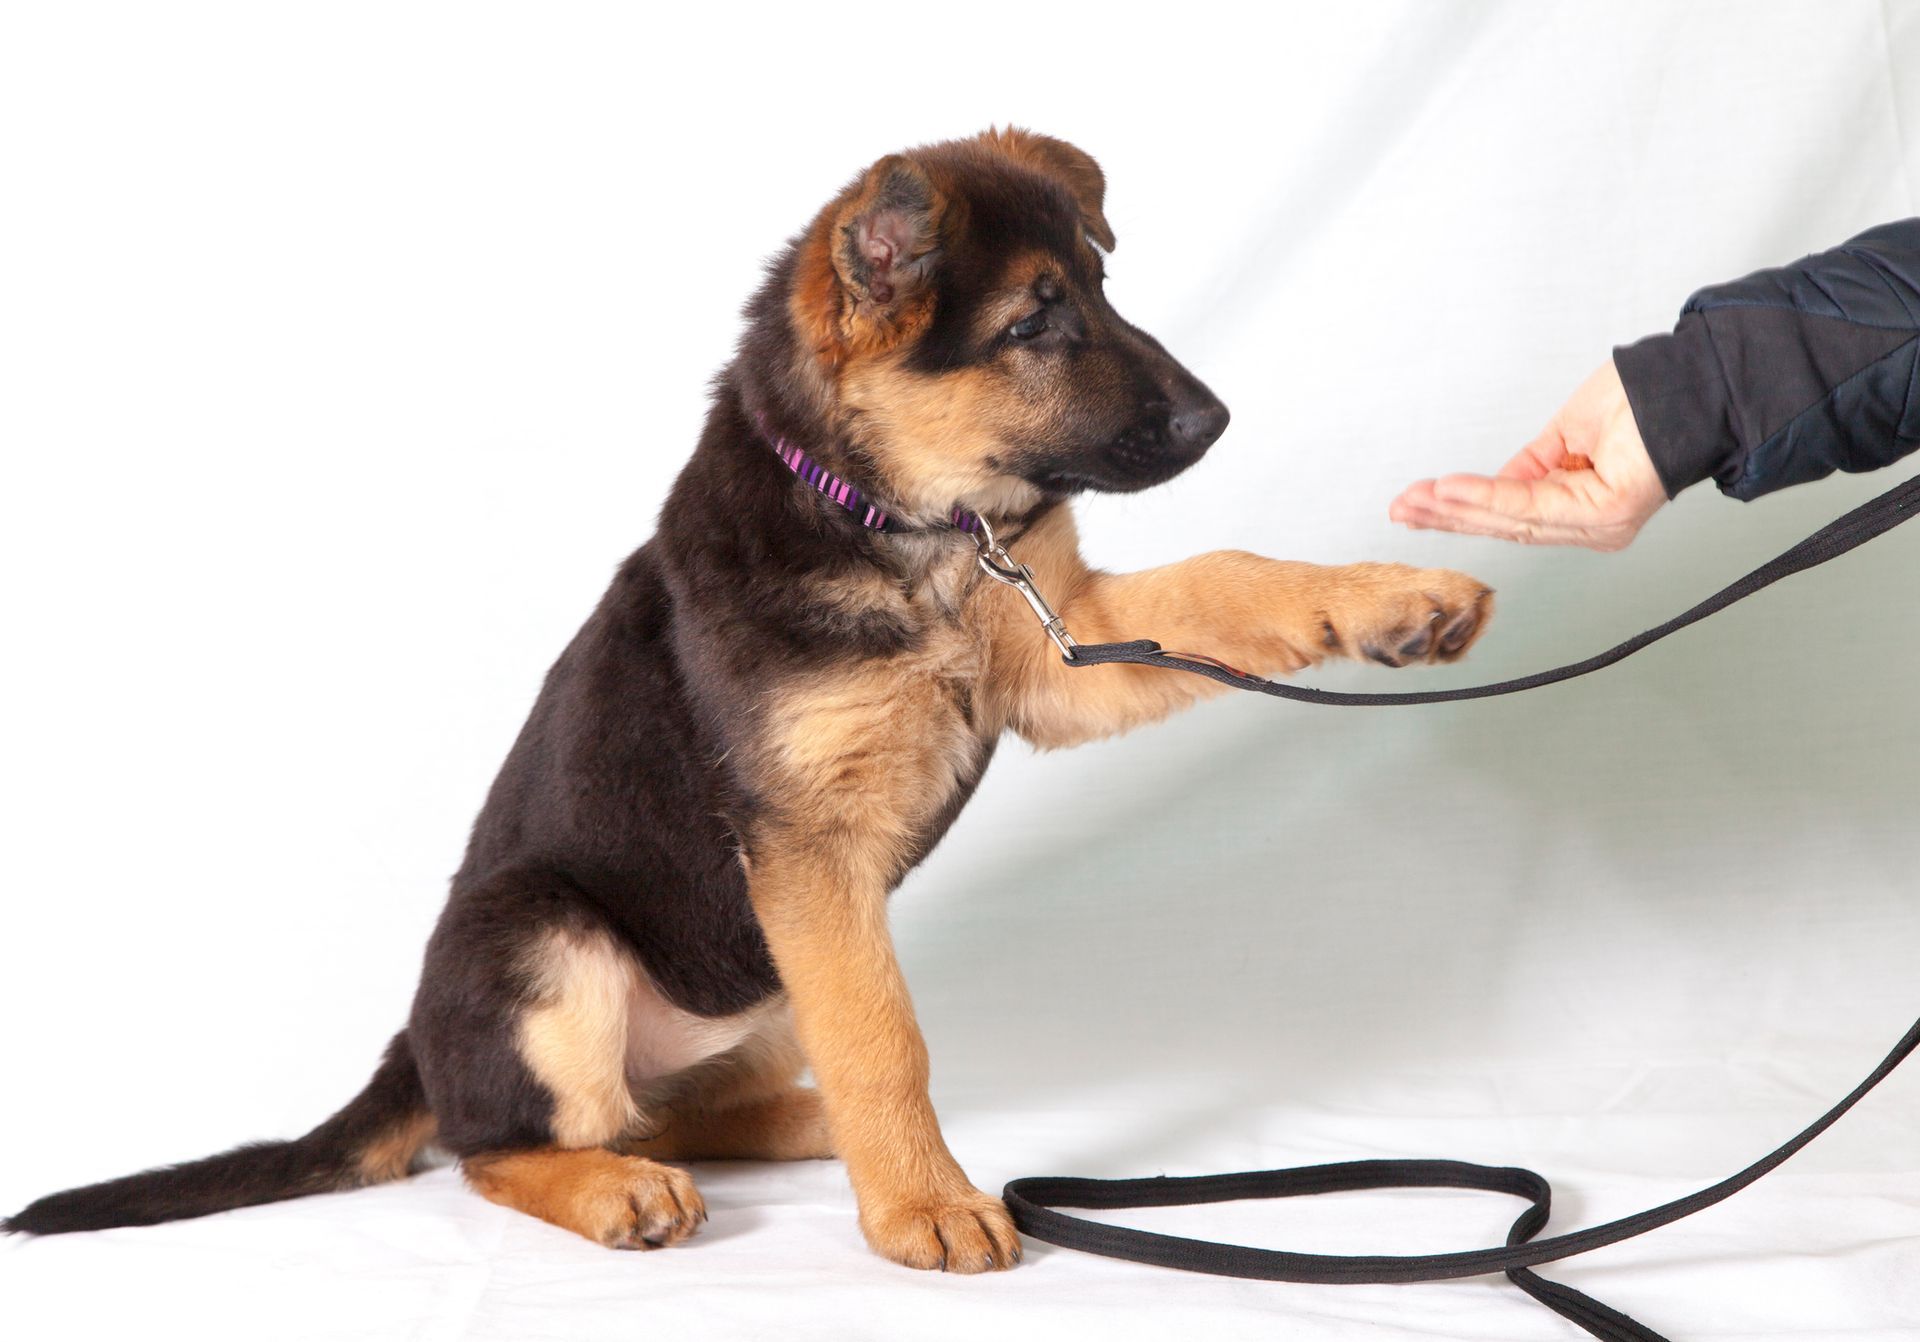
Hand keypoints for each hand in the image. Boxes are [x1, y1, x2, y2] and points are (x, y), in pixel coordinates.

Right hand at [1389, 361, 1667, 551]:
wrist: (1694, 381)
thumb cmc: (1646, 400)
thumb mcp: (1567, 433)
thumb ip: (1530, 467)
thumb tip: (1491, 487)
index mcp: (1582, 511)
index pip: (1510, 516)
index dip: (1460, 511)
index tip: (1415, 502)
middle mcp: (1590, 528)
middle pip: (1505, 525)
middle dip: (1447, 515)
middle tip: (1400, 507)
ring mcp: (1599, 526)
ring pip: (1512, 519)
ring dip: (1456, 508)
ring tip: (1415, 499)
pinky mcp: (1606, 515)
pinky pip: (1532, 506)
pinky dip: (1487, 496)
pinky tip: (1451, 490)